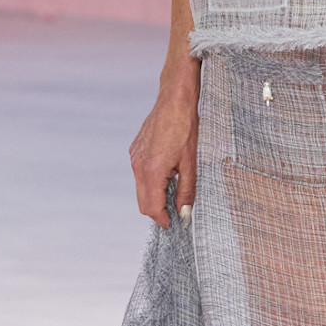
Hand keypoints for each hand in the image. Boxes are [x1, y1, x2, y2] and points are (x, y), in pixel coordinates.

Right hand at [129, 65, 198, 226]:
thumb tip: (184, 213)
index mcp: (152, 171)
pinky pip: (140, 174)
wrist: (174, 101)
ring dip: (154, 196)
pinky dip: (151, 181)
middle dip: (158, 211)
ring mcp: (134, 158)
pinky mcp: (135, 151)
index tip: (175, 224)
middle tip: (176, 212)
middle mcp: (138, 167)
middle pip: (143, 203)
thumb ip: (186, 191)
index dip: (163, 220)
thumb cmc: (185, 128)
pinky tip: (167, 173)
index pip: (152, 208)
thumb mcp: (191, 163)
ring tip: (174, 190)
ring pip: (140, 189)